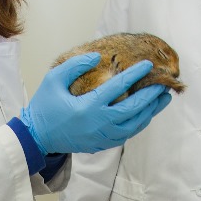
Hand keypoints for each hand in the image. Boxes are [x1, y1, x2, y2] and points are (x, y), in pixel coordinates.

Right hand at [20, 53, 170, 153]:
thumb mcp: (54, 79)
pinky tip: (146, 114)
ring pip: (135, 125)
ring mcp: (102, 137)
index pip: (119, 87)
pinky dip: (140, 124)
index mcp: (89, 106)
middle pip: (134, 109)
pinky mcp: (102, 144)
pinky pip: (128, 134)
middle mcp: (99, 123)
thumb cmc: (44, 106)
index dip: (136, 74)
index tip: (148, 65)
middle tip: (163, 84)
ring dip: (150, 111)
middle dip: (151, 96)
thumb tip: (97, 56)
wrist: (36, 137)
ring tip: (162, 99)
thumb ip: (75, 65)